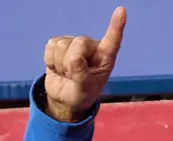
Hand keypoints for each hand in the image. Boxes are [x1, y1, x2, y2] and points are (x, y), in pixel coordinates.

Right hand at [43, 7, 126, 122]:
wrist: (64, 97)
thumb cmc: (82, 93)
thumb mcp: (84, 90)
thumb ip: (81, 76)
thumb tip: (74, 59)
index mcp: (105, 57)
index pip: (113, 40)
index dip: (116, 26)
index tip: (121, 11)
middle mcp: (91, 46)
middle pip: (79, 43)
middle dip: (71, 63)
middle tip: (73, 76)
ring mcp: (75, 43)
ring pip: (62, 45)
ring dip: (60, 65)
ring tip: (67, 73)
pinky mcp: (59, 43)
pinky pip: (50, 46)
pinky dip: (50, 61)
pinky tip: (58, 68)